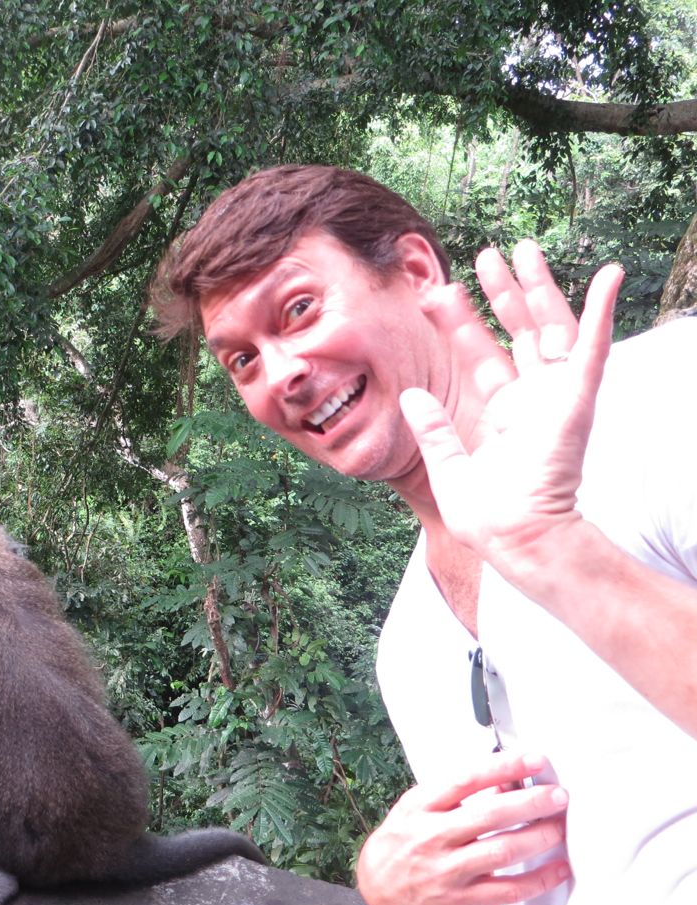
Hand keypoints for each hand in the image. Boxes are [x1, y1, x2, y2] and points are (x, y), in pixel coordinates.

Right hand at [357, 752, 569, 904]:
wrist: (380, 891)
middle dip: (531, 802)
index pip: (466, 779)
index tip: (533, 760)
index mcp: (421, 806)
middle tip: (558, 795)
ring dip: (538, 837)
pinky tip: (557, 869)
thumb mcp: (418, 808)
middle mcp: (432, 836)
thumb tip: (505, 778)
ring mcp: (446, 870)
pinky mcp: (460, 899)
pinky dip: (538, 880)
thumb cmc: (404, 842)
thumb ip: (456, 794)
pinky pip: (507, 890)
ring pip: (502, 851)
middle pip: (490, 815)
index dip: (503, 767)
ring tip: (559, 827)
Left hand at [399, 241, 623, 563]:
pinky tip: (608, 275)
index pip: (479, 355)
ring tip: (523, 249)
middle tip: (485, 255)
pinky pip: (593, 349)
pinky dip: (602, 311)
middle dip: (501, 293)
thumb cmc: (488, 518)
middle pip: (516, 332)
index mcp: (503, 414)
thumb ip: (433, 431)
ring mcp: (556, 397)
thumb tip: (411, 395)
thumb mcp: (448, 469)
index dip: (460, 323)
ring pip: (548, 329)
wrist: (516, 539)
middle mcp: (532, 400)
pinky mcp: (576, 400)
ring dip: (538, 288)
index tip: (439, 293)